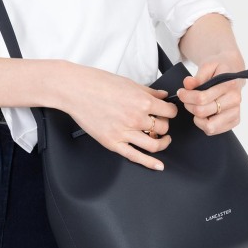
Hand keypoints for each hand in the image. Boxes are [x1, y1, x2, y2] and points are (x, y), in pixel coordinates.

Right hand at [54, 63, 177, 170]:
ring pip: (154, 145)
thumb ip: (149, 91)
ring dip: (163, 142)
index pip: (169, 112)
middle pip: (163, 128)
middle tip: (160, 121)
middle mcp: (136, 118)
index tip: (169, 111)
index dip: (171, 111)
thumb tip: (163, 95)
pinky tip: (158, 165)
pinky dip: (150, 163)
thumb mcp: (129, 83)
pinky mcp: (113, 143)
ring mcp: (124, 133)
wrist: (76, 90)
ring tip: (162, 139)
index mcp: (142, 101)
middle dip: (165, 125)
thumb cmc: (98, 83)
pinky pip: (135, 157)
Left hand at [176, 54, 245, 135]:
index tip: (180, 92)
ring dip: (197, 118)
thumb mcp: (207, 66)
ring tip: (196, 107)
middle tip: (187, 99)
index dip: (186, 96)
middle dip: (189, 105)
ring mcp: (236, 112)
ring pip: (209, 126)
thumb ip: (197, 77)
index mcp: (229, 84)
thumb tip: (187, 84)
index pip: (201, 98)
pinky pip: (213, 130)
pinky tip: (204, 113)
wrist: (232, 73)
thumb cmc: (218, 69)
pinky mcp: (235, 121)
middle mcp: (235, 99)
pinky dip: (204, 124)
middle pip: (202, 112)